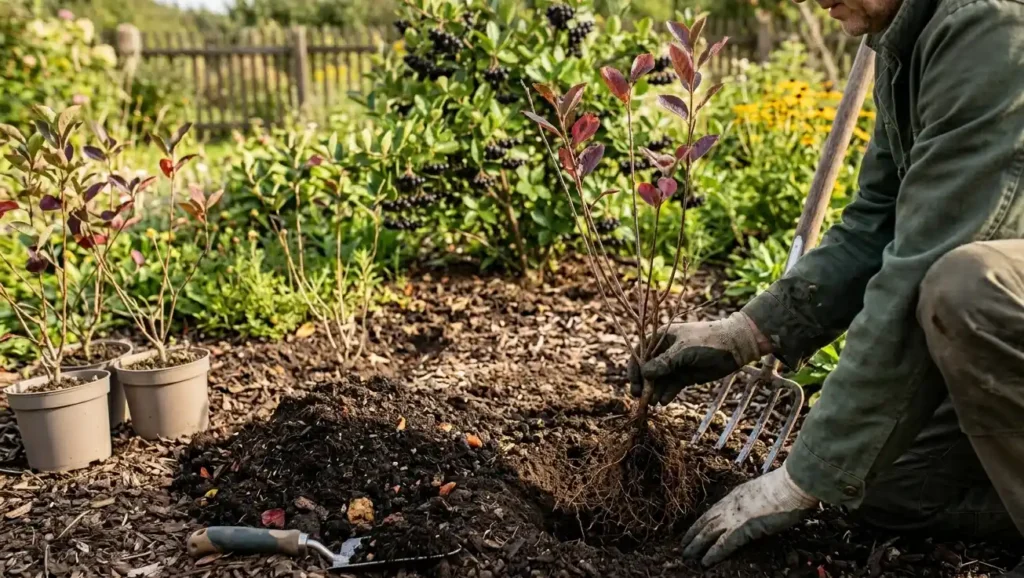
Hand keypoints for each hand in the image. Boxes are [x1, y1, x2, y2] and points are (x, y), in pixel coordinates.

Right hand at [627, 312, 766, 405]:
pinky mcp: (685, 376)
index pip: (640, 354)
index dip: (634, 368)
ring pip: (659, 381)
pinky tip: (664, 402)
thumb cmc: (707, 341)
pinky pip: (671, 387)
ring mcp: (675, 365)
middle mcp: (665, 352)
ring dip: (654, 392)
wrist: (734, 346)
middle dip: (644, 384)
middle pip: (647, 370)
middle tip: (641, 398)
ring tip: (654, 403)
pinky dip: (667, 394)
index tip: (634, 383)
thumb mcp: (684, 350)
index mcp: (661, 339)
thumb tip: (645, 373)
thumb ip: (664, 362)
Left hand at [682, 464, 817, 566]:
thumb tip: (756, 508)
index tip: (693, 529)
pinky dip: (713, 553)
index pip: (713, 510)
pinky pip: (724, 544)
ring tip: (687, 555)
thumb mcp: (763, 491)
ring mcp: (735, 516)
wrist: (791, 486)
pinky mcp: (743, 528)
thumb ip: (755, 500)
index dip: (702, 521)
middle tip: (683, 545)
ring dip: (696, 545)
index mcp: (736, 495)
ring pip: (709, 533)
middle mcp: (730, 505)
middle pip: (706, 521)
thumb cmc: (785, 488)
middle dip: (693, 534)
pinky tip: (705, 562)